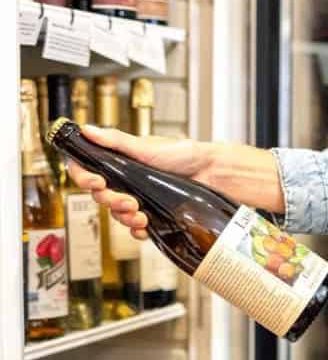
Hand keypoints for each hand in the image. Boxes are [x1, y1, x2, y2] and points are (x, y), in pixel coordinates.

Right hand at [66, 126, 213, 240]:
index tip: (97, 182)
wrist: (212, 174)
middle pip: (100, 196)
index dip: (84, 179)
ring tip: (141, 213)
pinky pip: (134, 229)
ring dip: (124, 217)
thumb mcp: (146, 146)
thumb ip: (115, 141)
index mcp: (119, 162)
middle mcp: (125, 180)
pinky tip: (146, 225)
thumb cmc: (183, 154)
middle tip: (128, 201)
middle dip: (111, 201)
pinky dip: (137, 230)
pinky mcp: (152, 215)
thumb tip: (86, 130)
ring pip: (116, 214)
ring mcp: (138, 198)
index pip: (86, 170)